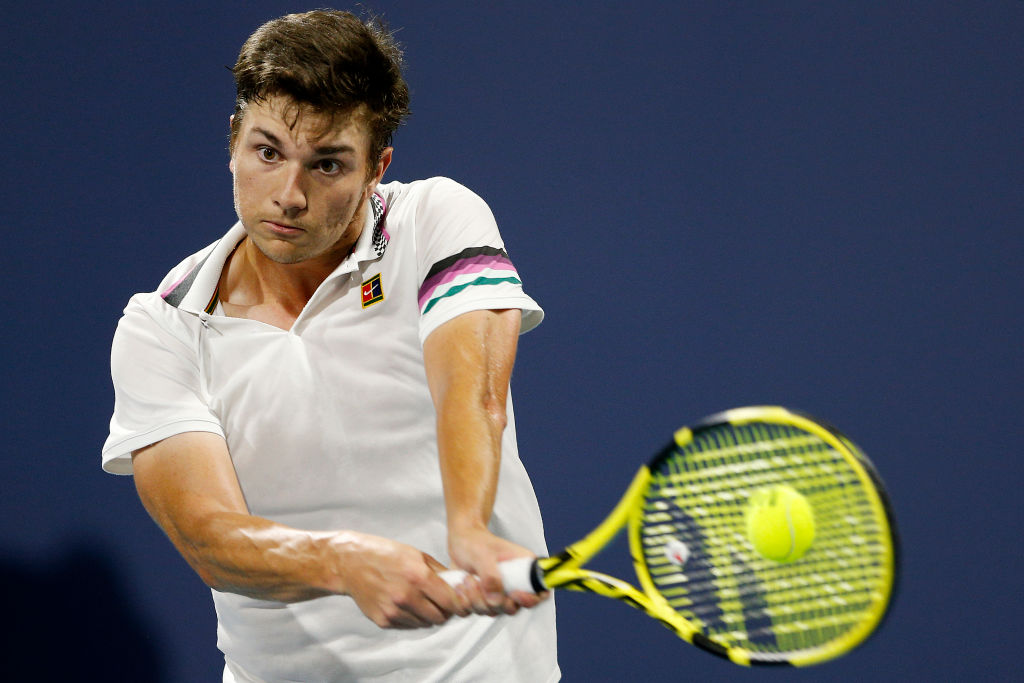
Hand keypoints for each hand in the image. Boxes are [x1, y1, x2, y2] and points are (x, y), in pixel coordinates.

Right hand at [333, 532, 469, 628]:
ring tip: (421, 601)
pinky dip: (412, 618)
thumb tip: (457, 586)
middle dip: (444, 612)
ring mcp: (393, 611)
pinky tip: (405, 604)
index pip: (450, 602)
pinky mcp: (383, 620)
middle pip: (440, 618)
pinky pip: (408, 626)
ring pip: (424, 624)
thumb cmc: (385, 554)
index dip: (458, 604)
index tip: (458, 603)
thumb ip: (439, 572)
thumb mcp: (417, 554)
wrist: (351, 563)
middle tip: (441, 603)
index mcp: (418, 577)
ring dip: (427, 616)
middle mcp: (406, 597)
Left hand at [447, 525, 547, 616]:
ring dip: (475, 599)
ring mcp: (498, 594)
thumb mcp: (483, 554)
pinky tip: (459, 586)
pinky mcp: (483, 600)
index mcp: (524, 569)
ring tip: (466, 578)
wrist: (460, 542)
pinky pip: (475, 612)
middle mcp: (514, 584)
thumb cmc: (475, 541)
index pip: (540, 592)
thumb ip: (491, 577)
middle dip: (493, 601)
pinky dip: (464, 603)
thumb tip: (495, 601)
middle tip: (477, 582)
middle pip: (513, 608)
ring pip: (493, 611)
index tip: (514, 594)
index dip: (531, 600)